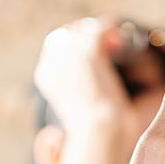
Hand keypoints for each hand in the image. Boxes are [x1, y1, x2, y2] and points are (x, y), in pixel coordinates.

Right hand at [33, 17, 129, 135]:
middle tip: (105, 37)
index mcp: (45, 75)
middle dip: (85, 30)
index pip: (55, 44)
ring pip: (85, 29)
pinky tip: (119, 31)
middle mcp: (54, 61)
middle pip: (68, 32)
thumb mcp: (71, 117)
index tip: (88, 43)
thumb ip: (68, 103)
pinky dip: (111, 28)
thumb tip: (58, 126)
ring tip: (115, 34)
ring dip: (100, 29)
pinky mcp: (90, 53)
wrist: (97, 132)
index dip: (73, 40)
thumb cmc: (89, 135)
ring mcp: (72, 55)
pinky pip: (100, 29)